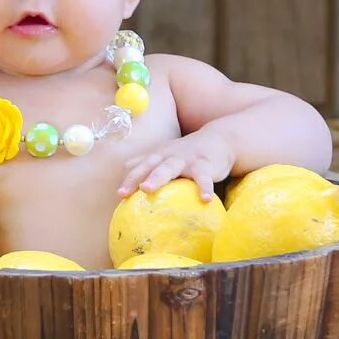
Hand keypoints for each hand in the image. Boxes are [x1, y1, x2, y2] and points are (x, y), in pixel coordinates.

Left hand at [117, 131, 234, 198]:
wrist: (219, 139)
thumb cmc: (188, 151)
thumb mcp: (166, 153)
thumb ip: (148, 160)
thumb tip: (126, 166)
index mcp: (160, 155)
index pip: (141, 168)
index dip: (129, 179)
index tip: (119, 195)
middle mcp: (170, 156)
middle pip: (150, 166)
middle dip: (136, 177)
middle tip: (124, 192)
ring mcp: (187, 160)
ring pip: (171, 168)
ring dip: (158, 177)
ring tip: (147, 189)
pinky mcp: (205, 165)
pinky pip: (204, 178)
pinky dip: (205, 188)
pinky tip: (205, 200)